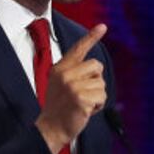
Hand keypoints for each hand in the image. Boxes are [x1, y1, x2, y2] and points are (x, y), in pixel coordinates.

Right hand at [34, 23, 107, 153]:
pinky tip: (86, 110)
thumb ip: (74, 72)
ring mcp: (72, 86)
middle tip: (83, 93)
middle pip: (96, 65)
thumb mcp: (60, 83)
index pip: (78, 49)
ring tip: (83, 103)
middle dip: (96, 79)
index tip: (103, 26)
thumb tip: (96, 66)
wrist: (51, 127)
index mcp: (59, 68)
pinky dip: (98, 105)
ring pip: (101, 82)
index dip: (91, 36)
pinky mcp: (81, 98)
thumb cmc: (59, 107)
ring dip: (97, 95)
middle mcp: (65, 74)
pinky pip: (102, 96)